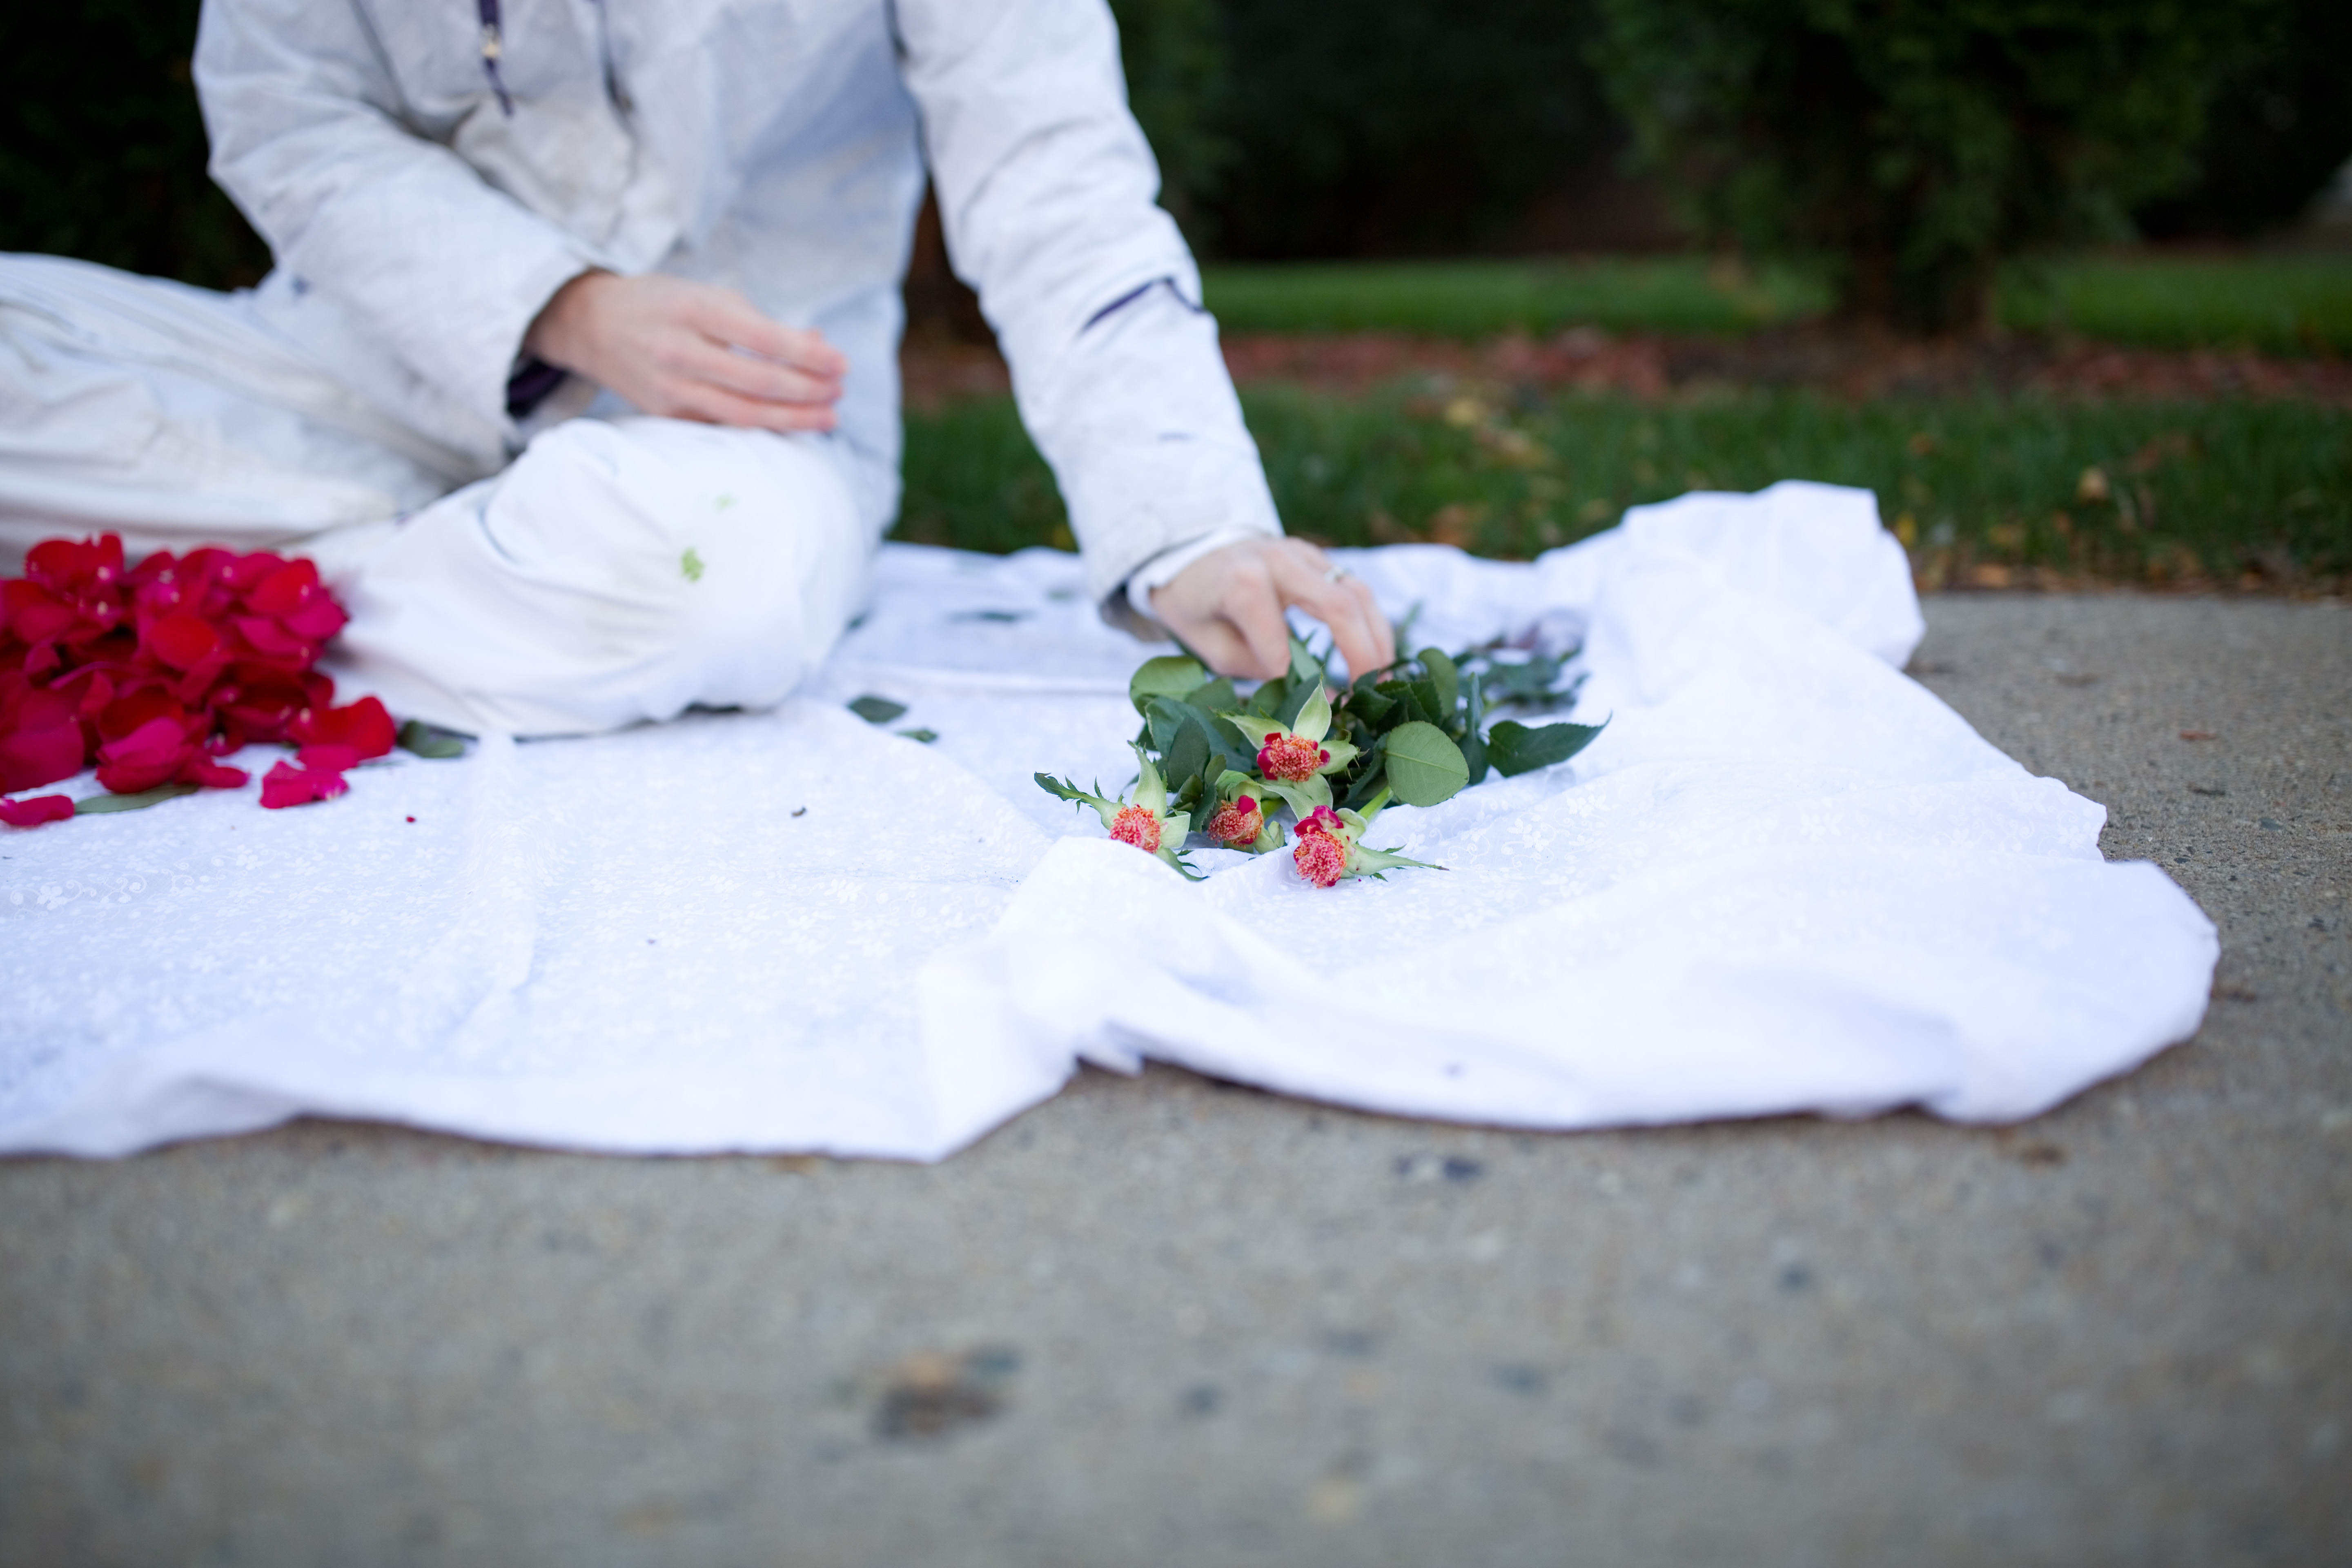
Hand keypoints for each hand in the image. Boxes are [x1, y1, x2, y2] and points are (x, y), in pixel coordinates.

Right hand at [523, 270, 845, 431]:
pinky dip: (760, 427)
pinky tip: (789, 426)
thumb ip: (762, 322)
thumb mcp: (708, 295)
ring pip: (743, 413)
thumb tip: (818, 345)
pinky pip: (721, 425)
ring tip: (827, 417)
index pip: (765, 339)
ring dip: (792, 418)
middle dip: (808, 391)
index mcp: (695, 310)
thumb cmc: (662, 304)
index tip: (841, 363)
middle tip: (839, 393)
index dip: (809, 356)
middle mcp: (680, 350)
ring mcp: (670, 386)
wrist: (590, 324)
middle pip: (759, 382)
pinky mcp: (665, 412)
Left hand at [1149, 537, 1395, 682]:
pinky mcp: (1317, 558)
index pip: (1279, 637)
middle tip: (1370, 694)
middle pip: (1339, 604)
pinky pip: (1354, 588)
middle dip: (1363, 654)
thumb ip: (1256, 668)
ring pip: (1358, 592)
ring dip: (1377, 638)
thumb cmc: (1196, 604)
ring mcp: (1302, 553)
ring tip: (1379, 679)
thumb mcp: (1210, 645)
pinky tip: (1372, 654)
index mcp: (1240, 581)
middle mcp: (1278, 559)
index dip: (1298, 679)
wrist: (1190, 551)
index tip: (1312, 711)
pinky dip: (1369, 623)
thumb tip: (1308, 695)